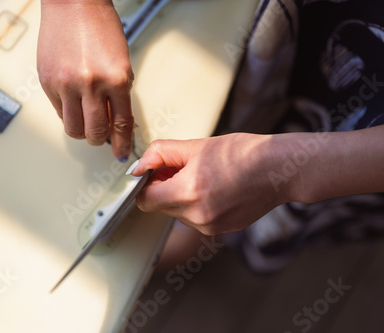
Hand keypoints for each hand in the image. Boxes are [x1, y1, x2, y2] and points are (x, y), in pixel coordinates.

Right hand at [37, 0, 133, 159]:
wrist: (73, 3)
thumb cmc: (100, 27)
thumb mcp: (122, 61)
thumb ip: (119, 93)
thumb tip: (114, 121)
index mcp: (116, 78)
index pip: (121, 124)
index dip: (122, 143)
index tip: (121, 152)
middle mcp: (91, 84)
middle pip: (95, 133)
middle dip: (100, 140)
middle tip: (102, 136)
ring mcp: (66, 84)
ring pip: (73, 129)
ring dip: (82, 132)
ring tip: (86, 121)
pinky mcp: (47, 81)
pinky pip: (57, 111)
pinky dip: (67, 113)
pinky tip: (73, 102)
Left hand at [130, 134, 289, 234]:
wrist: (280, 170)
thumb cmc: (243, 153)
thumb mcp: (196, 146)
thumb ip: (161, 154)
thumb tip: (139, 166)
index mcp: (188, 192)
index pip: (144, 200)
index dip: (146, 184)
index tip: (155, 172)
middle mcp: (197, 216)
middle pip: (160, 207)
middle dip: (165, 188)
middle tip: (182, 168)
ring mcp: (210, 227)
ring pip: (178, 214)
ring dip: (181, 197)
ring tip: (204, 177)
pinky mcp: (221, 231)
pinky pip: (195, 219)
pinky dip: (197, 206)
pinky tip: (215, 189)